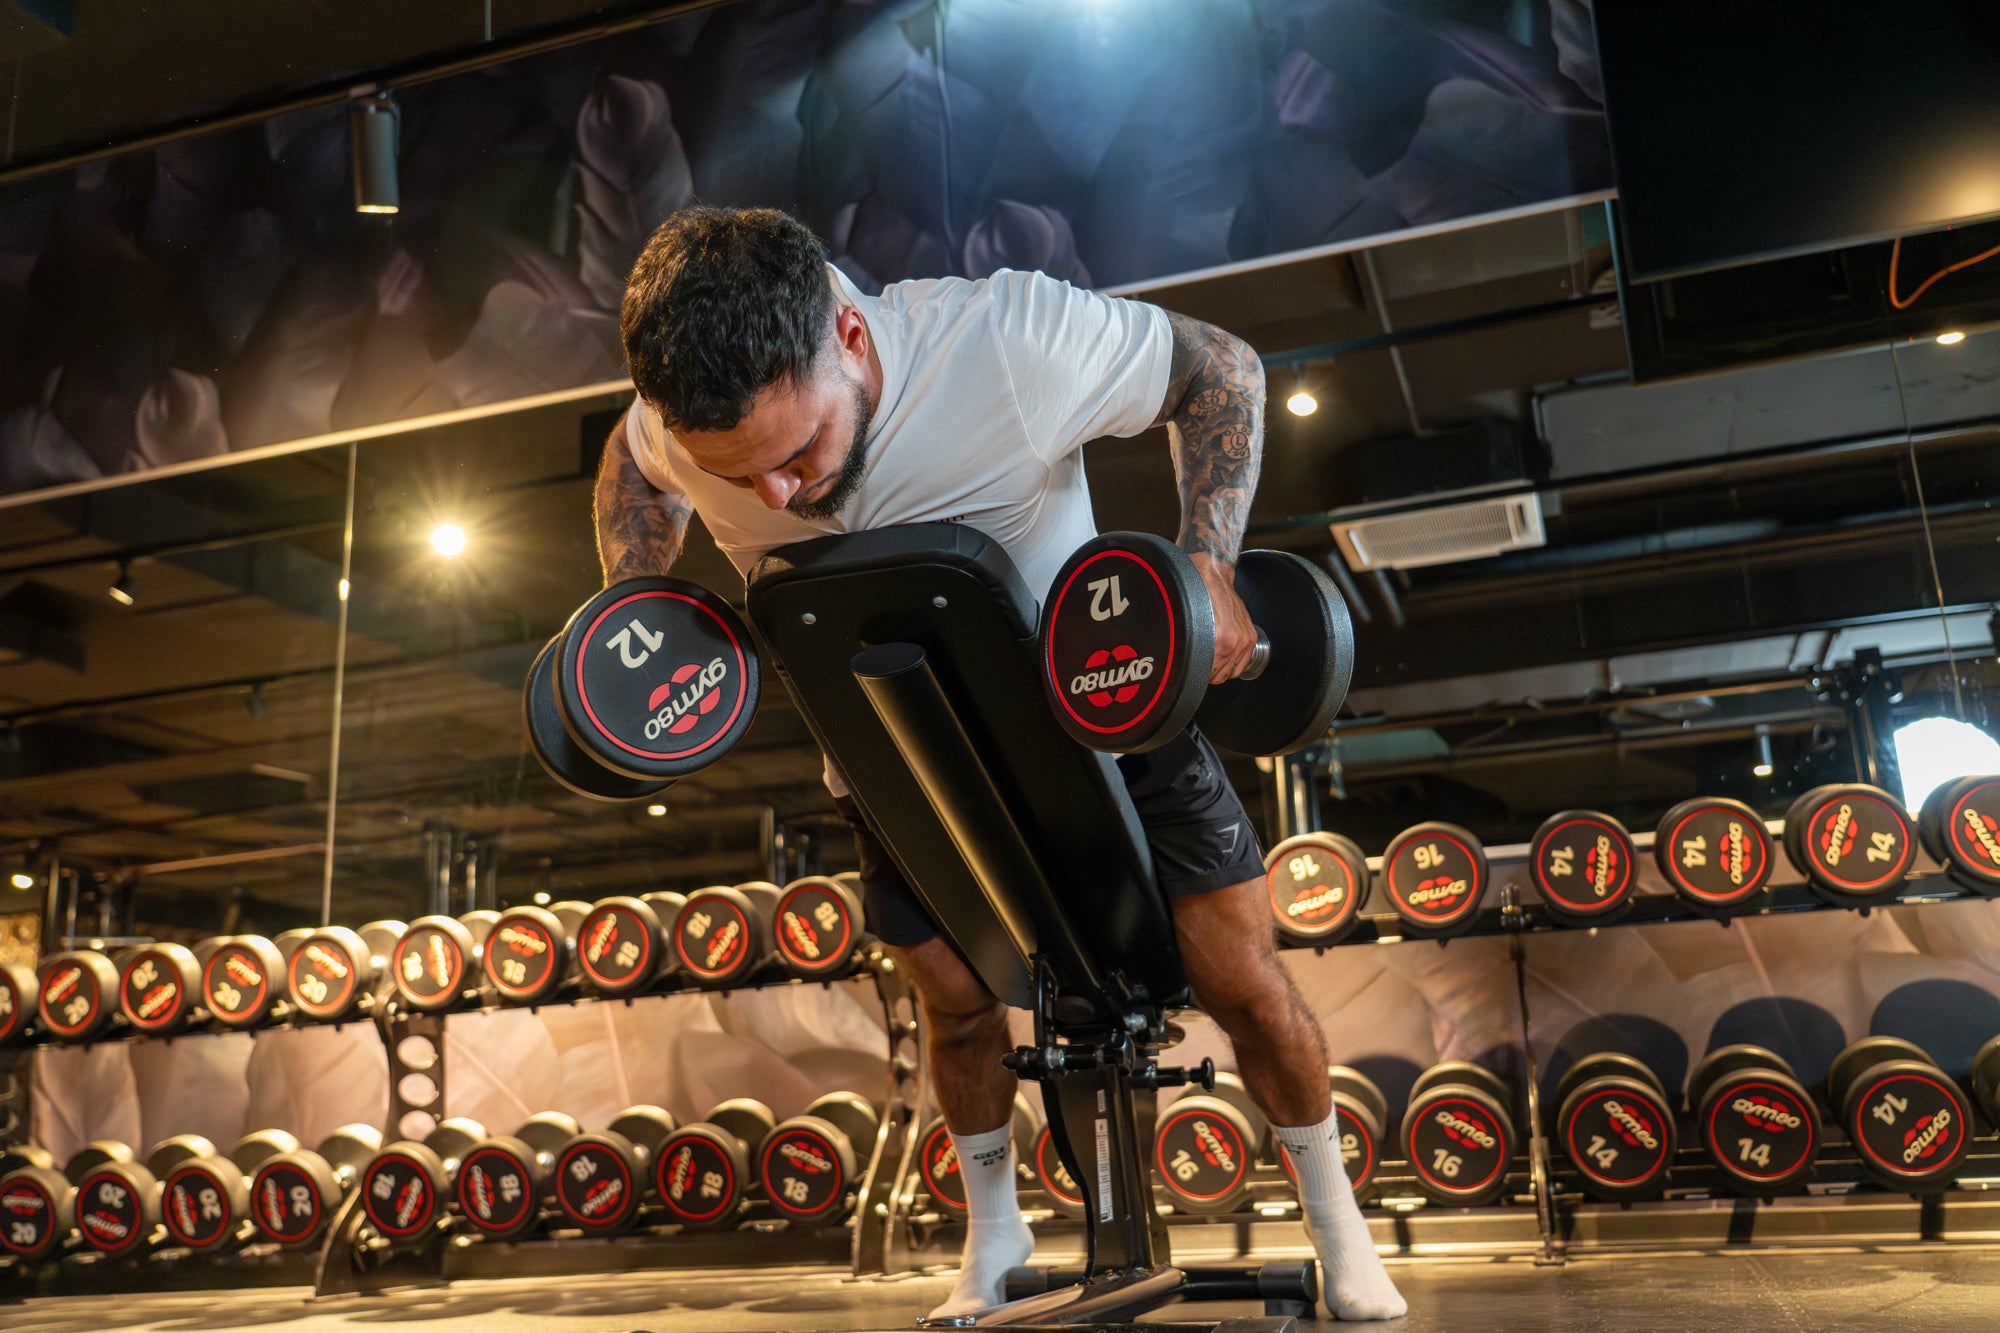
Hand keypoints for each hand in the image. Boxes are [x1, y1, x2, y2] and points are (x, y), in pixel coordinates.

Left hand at [1191, 553, 1256, 683]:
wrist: (1210, 573)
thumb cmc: (1193, 593)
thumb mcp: (1180, 619)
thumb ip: (1180, 643)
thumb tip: (1170, 661)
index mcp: (1219, 640)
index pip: (1205, 675)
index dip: (1193, 674)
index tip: (1188, 667)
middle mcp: (1235, 641)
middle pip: (1218, 675)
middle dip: (1206, 671)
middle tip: (1197, 660)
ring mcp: (1245, 640)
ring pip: (1231, 672)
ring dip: (1219, 668)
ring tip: (1208, 656)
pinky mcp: (1251, 636)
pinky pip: (1242, 663)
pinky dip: (1232, 662)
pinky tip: (1221, 653)